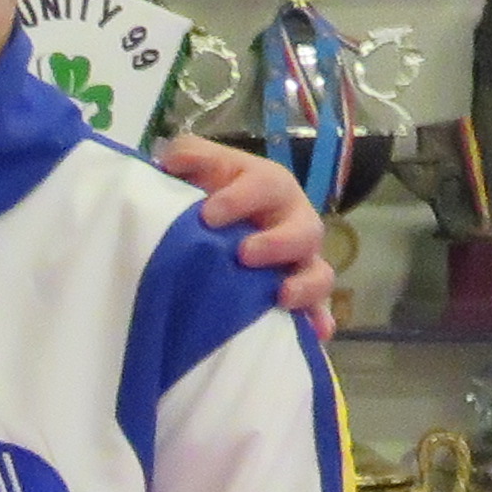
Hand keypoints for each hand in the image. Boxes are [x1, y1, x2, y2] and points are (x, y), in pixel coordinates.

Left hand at [151, 131, 339, 327]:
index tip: (209, 215)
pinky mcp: (301, 295)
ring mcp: (300, 261)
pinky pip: (318, 310)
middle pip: (304, 230)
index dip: (241, 198)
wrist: (219, 227)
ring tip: (281, 296)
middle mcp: (293, 221)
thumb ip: (189, 158)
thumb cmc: (212, 194)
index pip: (265, 185)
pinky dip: (318, 320)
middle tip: (244, 255)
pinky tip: (314, 333)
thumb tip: (172, 158)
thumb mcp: (200, 169)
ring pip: (319, 272)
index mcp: (269, 186)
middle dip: (277, 243)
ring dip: (304, 285)